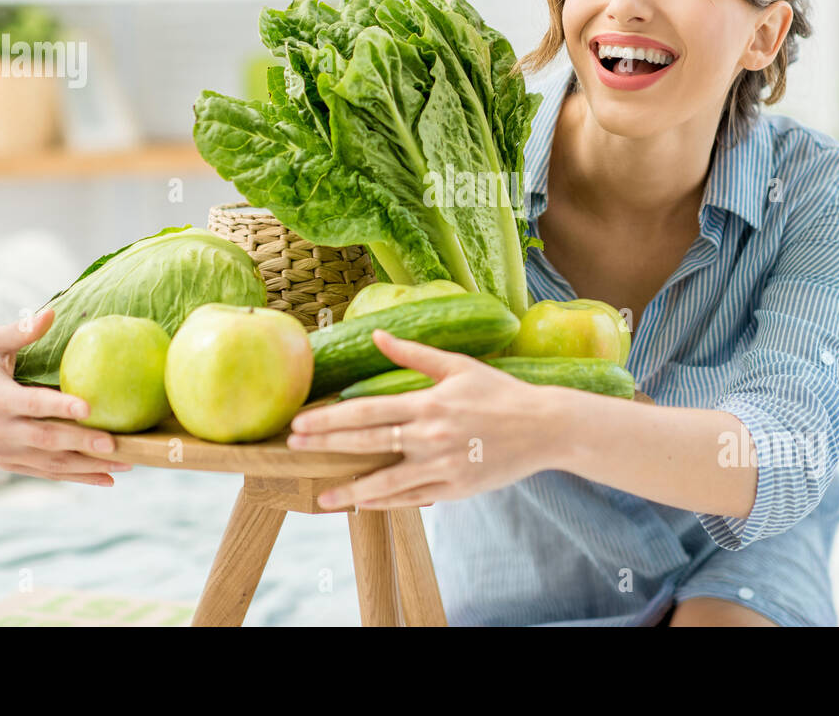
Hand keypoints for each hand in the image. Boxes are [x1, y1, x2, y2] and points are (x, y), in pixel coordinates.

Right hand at [0, 307, 133, 486]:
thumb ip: (19, 332)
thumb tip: (50, 312)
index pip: (32, 404)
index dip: (60, 407)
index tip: (89, 408)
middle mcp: (1, 431)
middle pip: (47, 439)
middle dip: (82, 443)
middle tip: (116, 443)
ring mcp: (6, 453)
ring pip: (52, 463)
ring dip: (89, 466)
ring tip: (126, 462)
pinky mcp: (12, 465)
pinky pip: (48, 474)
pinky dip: (78, 478)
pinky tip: (107, 479)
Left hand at [285, 330, 563, 509]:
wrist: (544, 427)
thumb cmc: (500, 393)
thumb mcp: (458, 366)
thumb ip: (414, 355)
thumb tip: (377, 335)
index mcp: (428, 403)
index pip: (367, 411)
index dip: (330, 419)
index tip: (301, 424)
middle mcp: (430, 435)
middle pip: (368, 442)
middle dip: (327, 446)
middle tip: (294, 451)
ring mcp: (443, 465)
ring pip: (387, 480)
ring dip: (350, 489)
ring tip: (321, 496)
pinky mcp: (456, 488)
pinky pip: (413, 498)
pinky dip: (386, 502)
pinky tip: (363, 504)